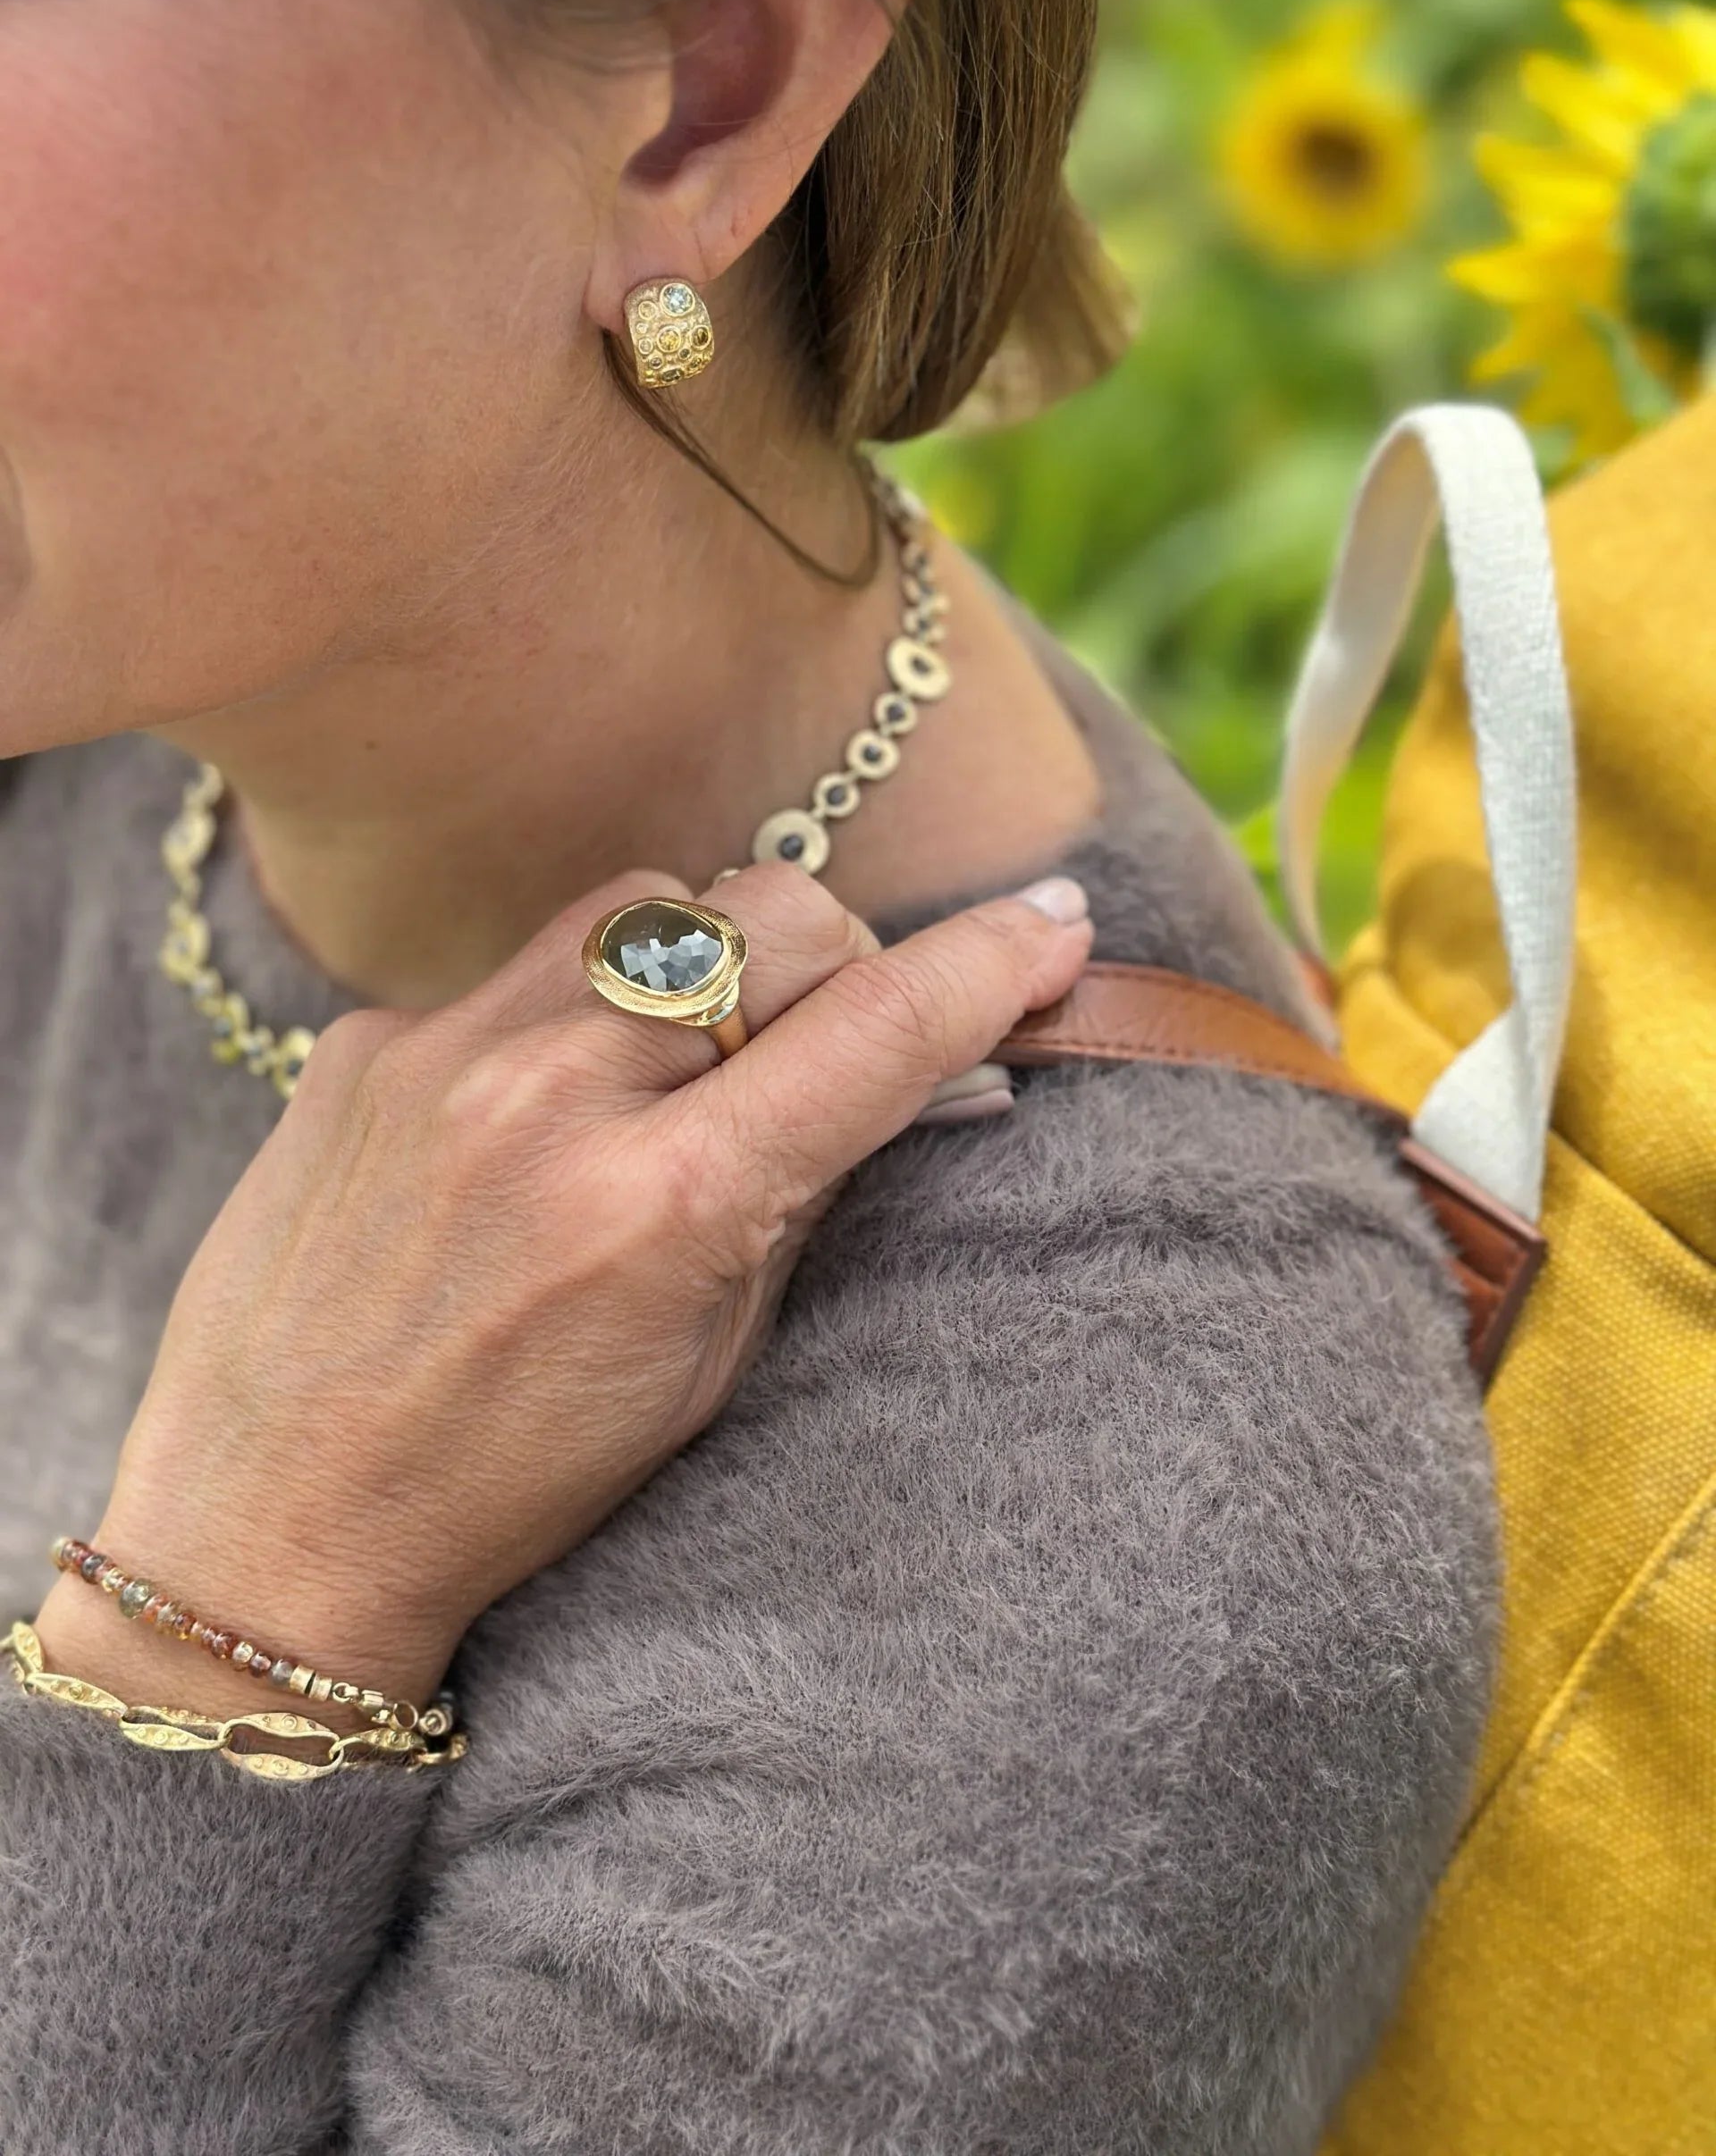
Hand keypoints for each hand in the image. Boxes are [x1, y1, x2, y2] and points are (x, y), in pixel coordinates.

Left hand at [34, 863, 1091, 1723]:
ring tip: (686, 1063)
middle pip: (771, 915)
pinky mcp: (364, 1042)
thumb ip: (800, 1195)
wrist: (273, 1528)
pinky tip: (542, 1117)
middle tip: (839, 1034)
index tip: (1057, 925)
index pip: (877, 1032)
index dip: (992, 968)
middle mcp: (549, 1102)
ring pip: (649, 907)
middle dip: (841, 959)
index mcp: (662, 1209)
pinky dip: (572, 1019)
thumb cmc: (515, 1479)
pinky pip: (519, 968)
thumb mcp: (707, 1364)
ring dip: (706, 963)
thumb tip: (910, 1067)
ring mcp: (441, 1054)